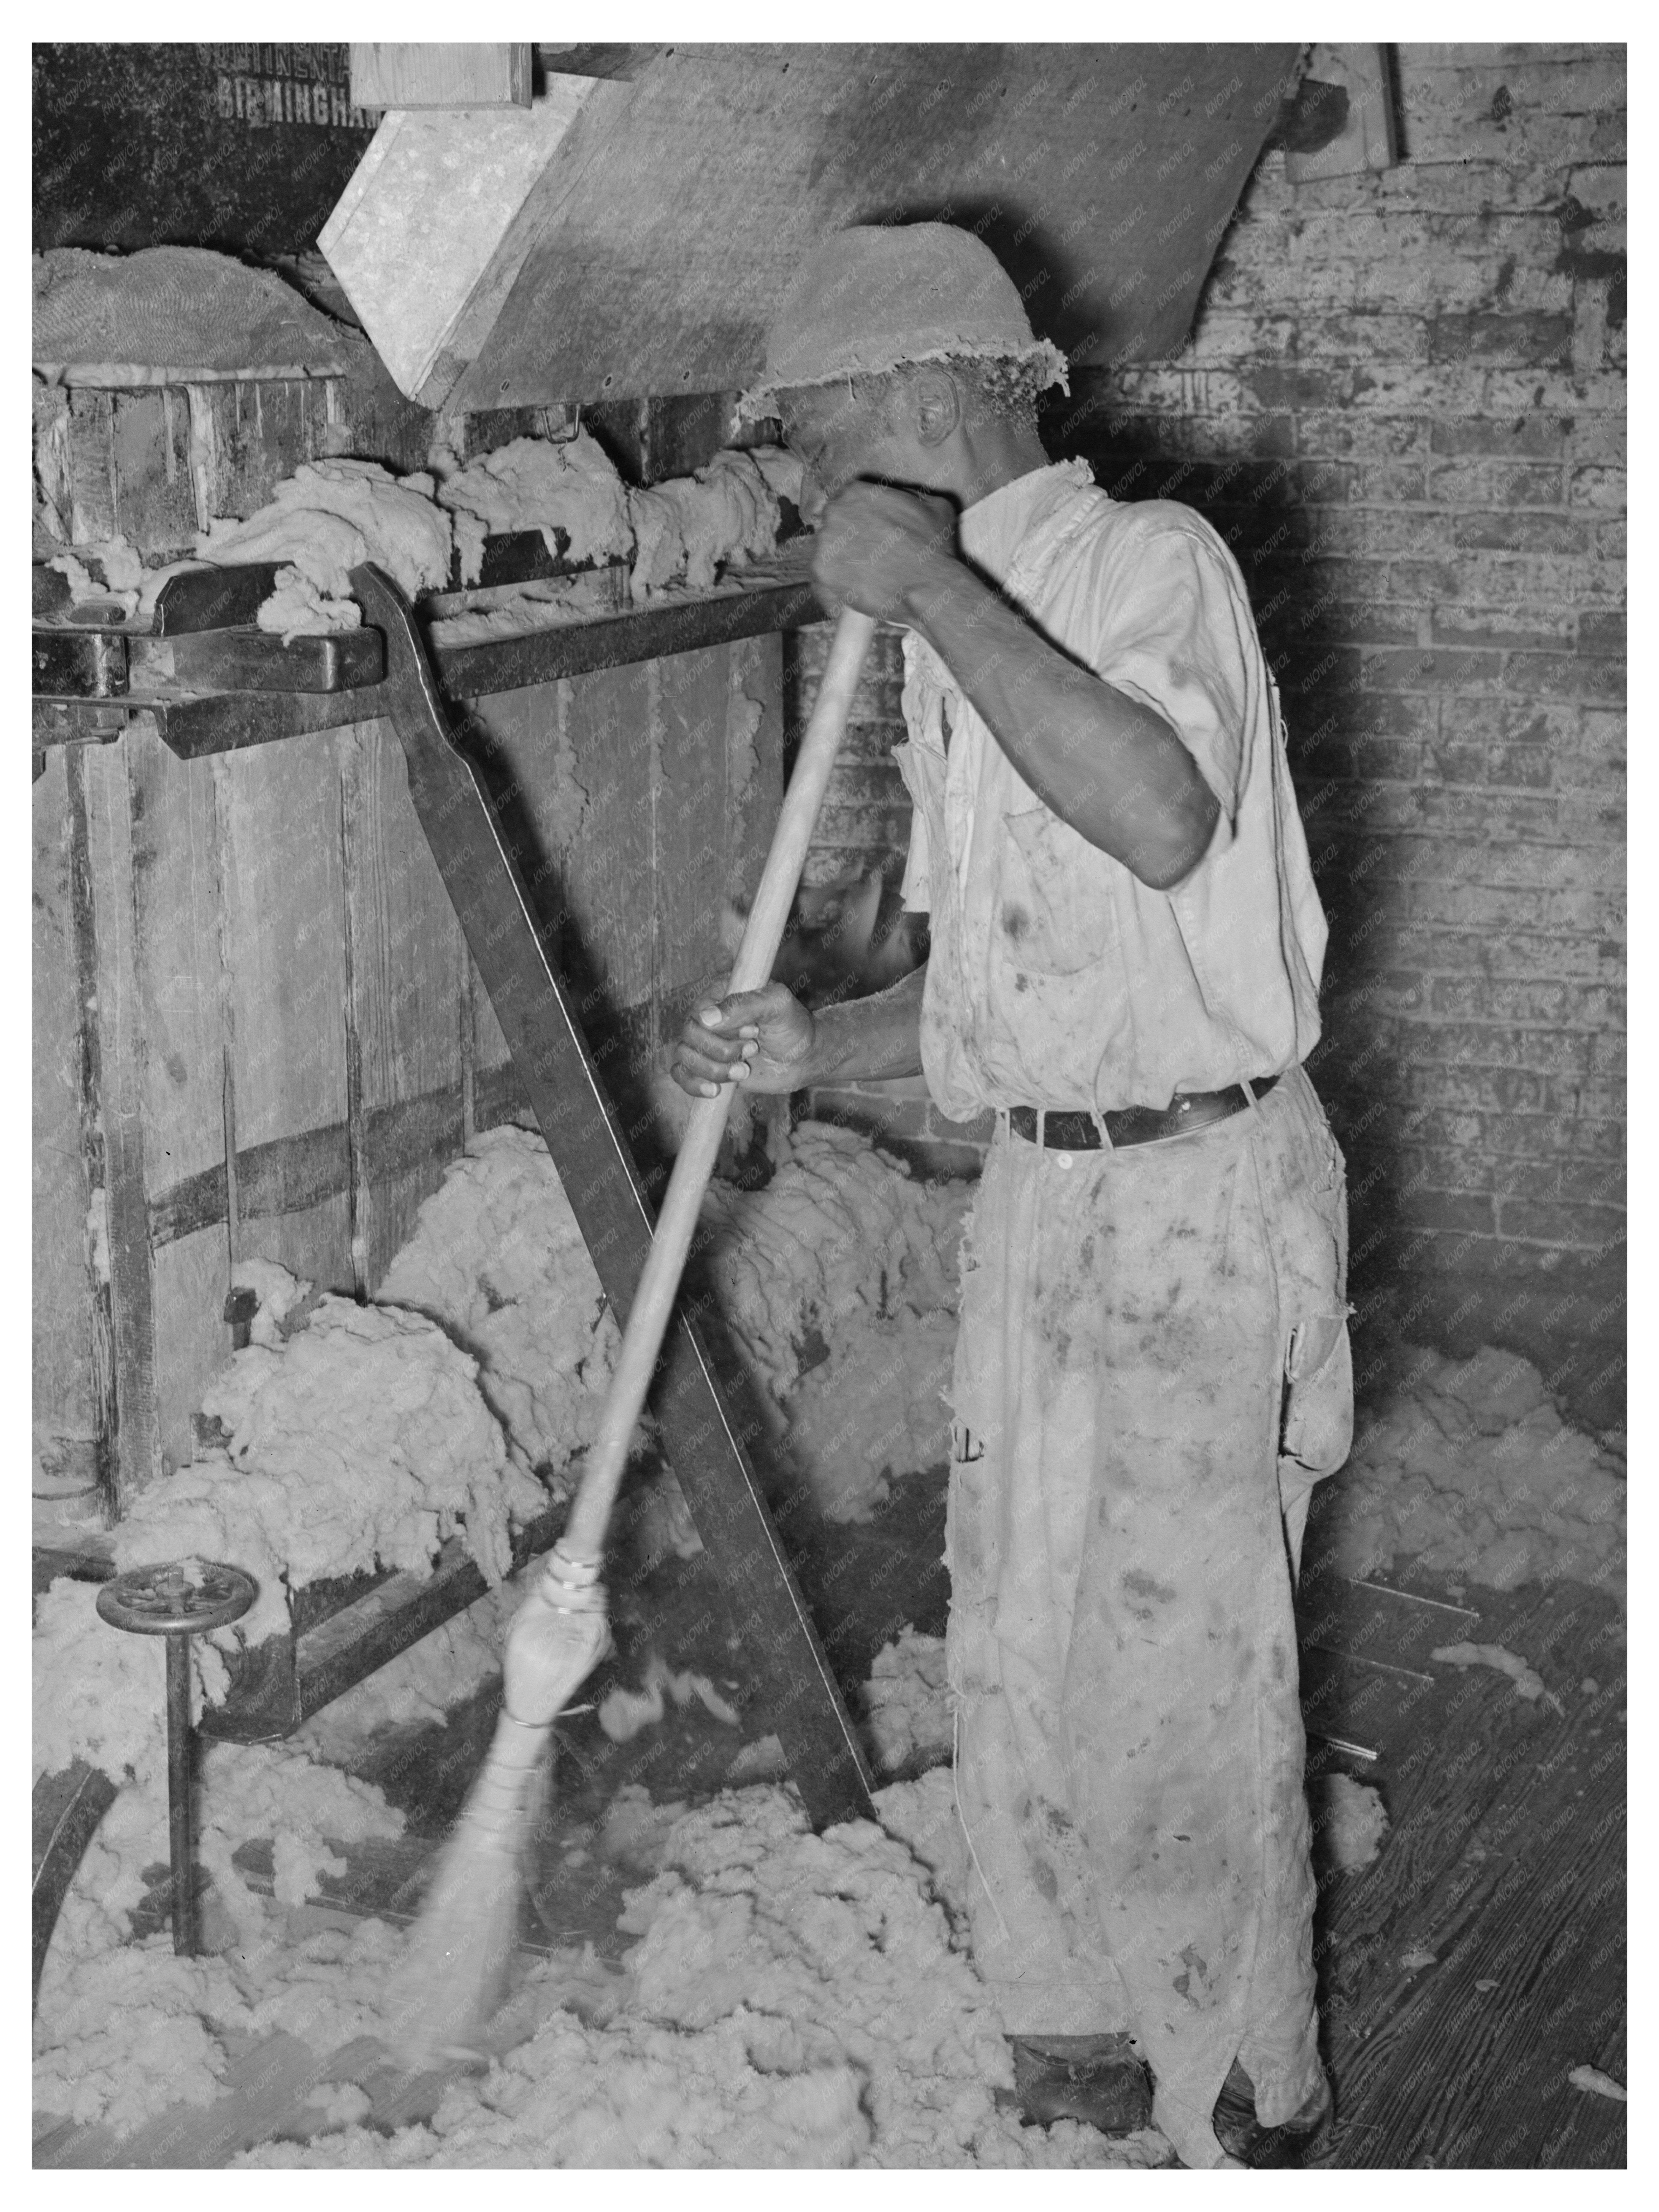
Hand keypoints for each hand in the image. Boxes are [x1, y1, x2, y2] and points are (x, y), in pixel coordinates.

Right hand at [670, 977, 815, 1097]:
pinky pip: (680, 1074)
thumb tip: (704, 1018)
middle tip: (752, 1050)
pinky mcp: (706, 1066)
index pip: (699, 1012)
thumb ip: (745, 1004)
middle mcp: (708, 1016)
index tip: (753, 1031)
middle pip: (689, 1036)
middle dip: (722, 1051)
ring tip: (743, 1070)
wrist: (804, 1058)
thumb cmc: (793, 1026)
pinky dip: (693, 1084)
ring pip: (683, 1056)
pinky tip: (715, 1091)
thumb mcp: (777, 1005)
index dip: (723, 1030)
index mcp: (720, 993)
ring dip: (714, 1069)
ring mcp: (705, 1042)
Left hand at [811, 482, 960, 621]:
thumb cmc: (934, 548)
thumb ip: (908, 497)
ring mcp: (825, 542)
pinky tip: (850, 600)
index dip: (856, 524)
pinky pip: (819, 585)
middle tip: (864, 562)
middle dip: (845, 544)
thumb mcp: (932, 506)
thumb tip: (902, 499)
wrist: (929, 586)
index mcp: (857, 492)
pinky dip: (831, 595)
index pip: (846, 504)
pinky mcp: (821, 572)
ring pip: (822, 555)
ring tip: (858, 583)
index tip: (866, 539)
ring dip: (837, 568)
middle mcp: (835, 511)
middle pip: (831, 527)